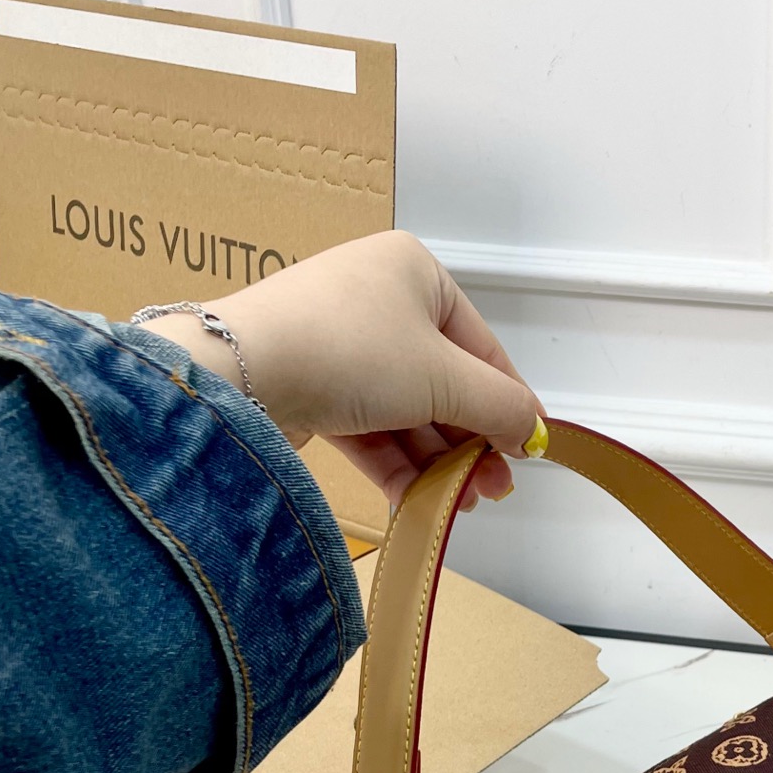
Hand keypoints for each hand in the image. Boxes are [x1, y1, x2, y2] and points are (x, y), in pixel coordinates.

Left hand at [138, 231, 541, 505]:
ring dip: (435, 459)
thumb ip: (500, 406)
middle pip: (442, 381)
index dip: (508, 400)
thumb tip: (532, 431)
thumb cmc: (349, 350)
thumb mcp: (445, 379)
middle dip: (469, 440)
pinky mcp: (307, 383)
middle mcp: (375, 298)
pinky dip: (394, 462)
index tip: (528, 447)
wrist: (241, 374)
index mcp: (414, 271)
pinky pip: (365, 425)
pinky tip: (416, 500)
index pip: (480, 345)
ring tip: (458, 501)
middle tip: (493, 487)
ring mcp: (338, 342)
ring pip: (404, 408)